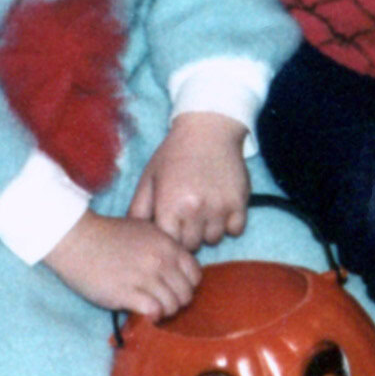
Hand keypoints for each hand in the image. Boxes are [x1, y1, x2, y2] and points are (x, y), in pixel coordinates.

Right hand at [44, 210, 199, 319]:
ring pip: (172, 306)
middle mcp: (159, 259)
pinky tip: (141, 311)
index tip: (174, 288)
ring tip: (150, 307)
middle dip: (176, 302)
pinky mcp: (127, 293)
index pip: (195, 274)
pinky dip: (152, 316)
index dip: (187, 285)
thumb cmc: (107, 235)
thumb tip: (176, 269)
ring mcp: (144, 276)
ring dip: (163, 311)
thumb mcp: (142, 229)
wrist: (77, 239)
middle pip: (186, 294)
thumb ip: (163, 246)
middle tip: (161, 301)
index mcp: (165, 242)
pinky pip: (154, 312)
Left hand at [128, 112, 250, 249]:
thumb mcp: (150, 177)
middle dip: (188, 233)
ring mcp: (219, 208)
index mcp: (169, 205)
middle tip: (187, 212)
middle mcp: (195, 210)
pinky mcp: (240, 203)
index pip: (169, 243)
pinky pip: (236, 230)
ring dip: (209, 228)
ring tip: (204, 206)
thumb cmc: (174, 154)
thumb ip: (138, 210)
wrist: (208, 129)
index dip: (169, 234)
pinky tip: (221, 204)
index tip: (171, 222)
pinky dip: (229, 222)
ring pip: (214, 240)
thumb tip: (134, 237)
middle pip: (192, 245)